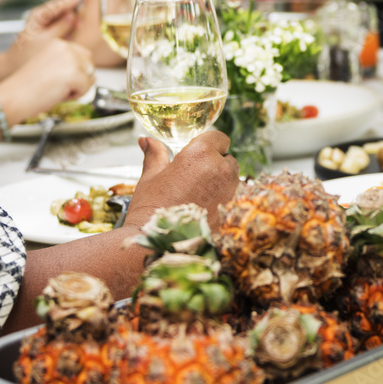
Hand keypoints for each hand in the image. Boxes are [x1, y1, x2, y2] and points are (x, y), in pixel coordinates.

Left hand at [0, 0, 81, 78]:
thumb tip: (72, 16)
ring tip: (83, 19)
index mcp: (38, 16)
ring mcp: (47, 26)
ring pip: (65, 17)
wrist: (14, 66)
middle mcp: (43, 18)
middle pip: (62, 9)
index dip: (69, 1)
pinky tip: (78, 27)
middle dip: (74, 8)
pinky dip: (72, 27)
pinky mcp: (52, 34)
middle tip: (87, 4)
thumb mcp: (45, 40)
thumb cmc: (25, 54)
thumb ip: (60, 28)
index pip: (56, 4)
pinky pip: (64, 27)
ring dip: (74, 17)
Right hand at [0, 36, 94, 125]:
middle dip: (80, 78)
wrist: (14, 95)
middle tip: (59, 86)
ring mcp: (70, 58)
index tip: (58, 79)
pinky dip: (75, 96)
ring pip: (89, 77)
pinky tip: (58, 94)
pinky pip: (86, 88)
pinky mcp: (74, 73)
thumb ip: (67, 65)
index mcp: (57, 43)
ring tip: (57, 89)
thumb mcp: (49, 67)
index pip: (82, 55)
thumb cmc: (26, 86)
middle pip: (89, 64)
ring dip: (78, 87)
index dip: (75, 71)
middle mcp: (65, 47)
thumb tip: (90, 74)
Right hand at [124, 131, 238, 232]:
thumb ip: (155, 155)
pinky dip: (225, 203)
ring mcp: (231, 193)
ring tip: (199, 198)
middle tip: (195, 178)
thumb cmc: (151, 208)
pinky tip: (206, 212)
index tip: (199, 154)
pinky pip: (235, 201)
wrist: (159, 245)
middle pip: (228, 160)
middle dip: (216, 165)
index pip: (219, 138)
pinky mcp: (235, 214)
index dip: (209, 144)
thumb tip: (146, 140)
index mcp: (200, 154)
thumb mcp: (150, 177)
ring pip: (234, 181)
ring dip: (222, 185)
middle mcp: (221, 170)